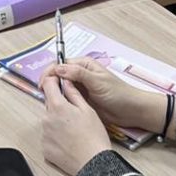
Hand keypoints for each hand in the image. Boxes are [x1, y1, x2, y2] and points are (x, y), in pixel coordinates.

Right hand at [40, 59, 169, 135]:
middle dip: (49, 82)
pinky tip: (56, 105)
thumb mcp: (98, 81)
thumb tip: (58, 68)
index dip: (50, 72)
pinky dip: (60, 99)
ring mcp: (80, 87)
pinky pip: (66, 97)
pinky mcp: (81, 99)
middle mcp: (79, 74)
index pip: (60, 64)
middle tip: (43, 93)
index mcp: (83, 65)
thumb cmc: (118, 94)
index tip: (44, 83)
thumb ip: (78, 74)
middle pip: (58, 74)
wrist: (132, 111)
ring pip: (60, 86)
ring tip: (48, 100)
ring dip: (54, 91)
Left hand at [41, 74, 114, 175]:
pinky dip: (55, 138)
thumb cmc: (94, 136)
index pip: (48, 84)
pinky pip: (48, 137)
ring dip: (56, 122)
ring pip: (48, 121)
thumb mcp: (88, 110)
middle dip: (58, 106)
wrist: (94, 164)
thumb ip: (74, 94)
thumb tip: (66, 81)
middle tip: (73, 116)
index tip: (58, 82)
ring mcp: (44, 134)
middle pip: (48, 105)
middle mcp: (46, 118)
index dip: (53, 81)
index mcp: (57, 106)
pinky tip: (68, 143)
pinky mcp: (44, 148)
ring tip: (72, 132)